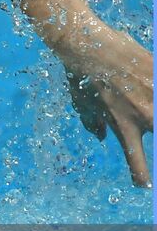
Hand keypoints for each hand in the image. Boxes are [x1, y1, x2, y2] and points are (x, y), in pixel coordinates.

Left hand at [56, 23, 152, 186]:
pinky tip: (148, 87)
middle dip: (153, 141)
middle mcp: (145, 116)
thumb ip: (92, 124)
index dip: (141, 177)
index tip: (143, 185)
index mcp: (124, 127)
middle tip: (144, 126)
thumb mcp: (82, 105)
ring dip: (152, 114)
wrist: (88, 45)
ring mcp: (156, 96)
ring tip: (144, 108)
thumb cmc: (81, 76)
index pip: (137, 162)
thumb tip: (99, 136)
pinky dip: (154, 89)